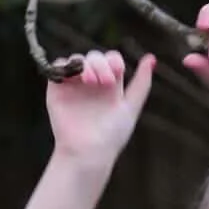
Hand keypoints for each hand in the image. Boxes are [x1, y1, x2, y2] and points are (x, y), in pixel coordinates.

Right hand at [46, 49, 154, 165]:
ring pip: (77, 59)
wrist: (87, 152)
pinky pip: (58, 66)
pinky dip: (65, 65)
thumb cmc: (112, 135)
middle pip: (95, 57)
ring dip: (86, 64)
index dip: (114, 61)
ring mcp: (74, 85)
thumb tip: (152, 58)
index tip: (117, 72)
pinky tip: (74, 76)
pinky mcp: (57, 89)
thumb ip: (141, 85)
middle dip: (101, 64)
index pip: (112, 60)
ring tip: (90, 81)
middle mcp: (92, 84)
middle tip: (105, 82)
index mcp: (110, 87)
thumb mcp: (130, 108)